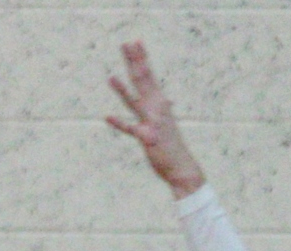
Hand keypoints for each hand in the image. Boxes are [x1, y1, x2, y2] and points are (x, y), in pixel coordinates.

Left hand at [106, 41, 205, 196]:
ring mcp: (152, 123)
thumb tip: (168, 101)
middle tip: (125, 43)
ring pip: (135, 102)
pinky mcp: (147, 138)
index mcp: (160, 103)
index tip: (135, 42)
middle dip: (134, 62)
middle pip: (143, 81)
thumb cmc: (173, 147)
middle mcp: (157, 109)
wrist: (182, 169)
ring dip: (122, 91)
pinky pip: (131, 130)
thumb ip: (165, 111)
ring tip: (110, 78)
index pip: (149, 76)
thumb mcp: (168, 125)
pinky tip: (107, 117)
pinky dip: (119, 124)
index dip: (142, 58)